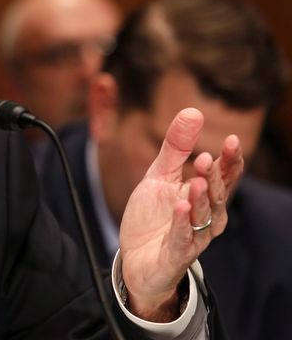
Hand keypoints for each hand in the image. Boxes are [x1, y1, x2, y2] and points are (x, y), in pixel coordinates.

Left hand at [119, 108, 243, 321]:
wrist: (136, 258)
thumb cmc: (152, 216)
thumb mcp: (159, 175)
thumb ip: (176, 147)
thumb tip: (193, 111)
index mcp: (205, 196)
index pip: (224, 176)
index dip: (230, 160)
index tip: (232, 140)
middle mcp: (206, 216)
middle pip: (217, 195)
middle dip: (213, 177)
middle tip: (205, 158)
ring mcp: (194, 236)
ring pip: (204, 217)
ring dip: (201, 198)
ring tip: (195, 180)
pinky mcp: (177, 254)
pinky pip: (184, 238)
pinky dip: (183, 223)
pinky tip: (181, 206)